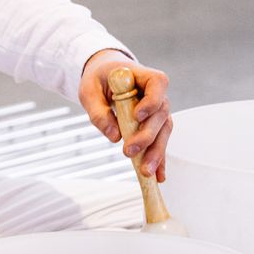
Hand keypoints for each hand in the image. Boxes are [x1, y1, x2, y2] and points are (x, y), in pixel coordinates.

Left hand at [79, 49, 172, 181]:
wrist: (106, 77)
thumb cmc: (99, 79)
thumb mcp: (89, 91)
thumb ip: (99, 111)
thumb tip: (114, 136)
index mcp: (143, 76)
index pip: (157, 84)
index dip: (151, 100)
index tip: (138, 115)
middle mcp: (156, 94)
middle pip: (161, 114)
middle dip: (147, 136)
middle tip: (129, 151)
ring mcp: (157, 111)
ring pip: (163, 132)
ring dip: (156, 153)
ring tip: (146, 172)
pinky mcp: (154, 126)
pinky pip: (159, 142)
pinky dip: (159, 160)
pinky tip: (158, 176)